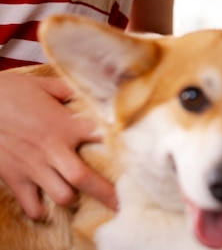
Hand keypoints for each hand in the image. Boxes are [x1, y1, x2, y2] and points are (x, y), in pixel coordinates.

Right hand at [0, 72, 117, 219]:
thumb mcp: (43, 85)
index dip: (120, 145)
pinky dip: (40, 210)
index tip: (135, 154)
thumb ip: (69, 91)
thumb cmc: (8, 92)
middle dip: (106, 193)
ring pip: (62, 195)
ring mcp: (34, 166)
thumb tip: (90, 88)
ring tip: (81, 198)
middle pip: (85, 178)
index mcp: (65, 125)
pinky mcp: (14, 178)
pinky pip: (31, 204)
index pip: (102, 137)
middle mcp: (53, 149)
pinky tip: (47, 207)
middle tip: (121, 204)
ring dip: (74, 199)